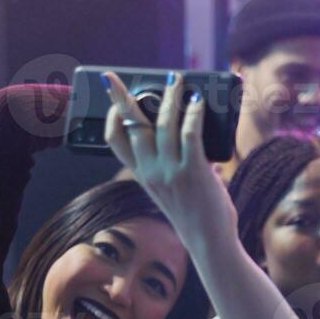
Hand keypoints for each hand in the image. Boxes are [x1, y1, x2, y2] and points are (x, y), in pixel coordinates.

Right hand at [103, 72, 237, 241]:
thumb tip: (188, 136)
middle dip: (122, 97)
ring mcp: (171, 171)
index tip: (113, 102)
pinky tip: (198, 102)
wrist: (209, 241)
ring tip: (177, 81)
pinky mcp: (193, 171)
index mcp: (142, 175)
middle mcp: (151, 171)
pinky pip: (190, 133)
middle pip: (131, 125)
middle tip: (115, 77)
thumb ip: (174, 165)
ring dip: (170, 97)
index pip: (114, 142)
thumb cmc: (195, 215)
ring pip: (164, 123)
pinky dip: (193, 114)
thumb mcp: (173, 189)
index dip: (110, 118)